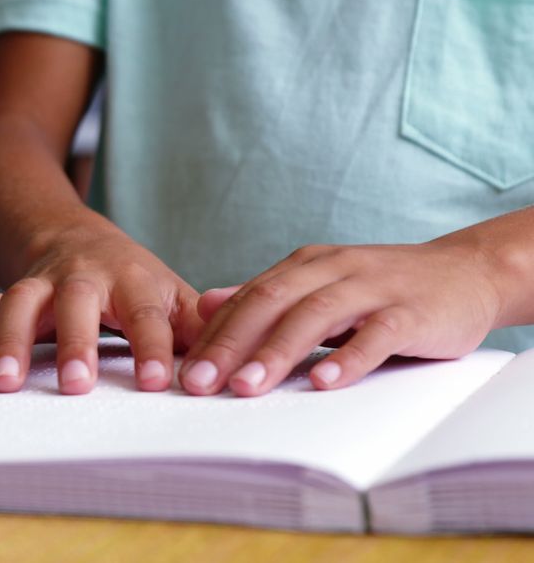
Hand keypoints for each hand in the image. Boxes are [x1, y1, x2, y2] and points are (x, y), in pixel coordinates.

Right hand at [0, 225, 204, 394]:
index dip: (153, 346)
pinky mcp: (6, 291)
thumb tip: (235, 355)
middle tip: (75, 386)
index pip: (146, 313)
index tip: (156, 382)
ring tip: (4, 383)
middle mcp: (82, 277)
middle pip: (76, 300)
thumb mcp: (169, 293)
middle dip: (74, 342)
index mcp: (131, 280)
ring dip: (9, 339)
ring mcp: (40, 283)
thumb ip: (198, 326)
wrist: (72, 237)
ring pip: (20, 300)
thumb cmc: (130, 280)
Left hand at [178, 239, 501, 396]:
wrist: (468, 271)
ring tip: (247, 386)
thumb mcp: (318, 284)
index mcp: (305, 265)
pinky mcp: (413, 311)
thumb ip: (264, 295)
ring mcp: (374, 288)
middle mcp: (333, 270)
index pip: (249, 299)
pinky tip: (325, 382)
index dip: (214, 335)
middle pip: (272, 303)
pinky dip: (350, 357)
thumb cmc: (384, 287)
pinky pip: (377, 334)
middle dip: (231, 344)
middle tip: (200, 382)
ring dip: (278, 352)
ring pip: (316, 315)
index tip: (184, 371)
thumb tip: (204, 306)